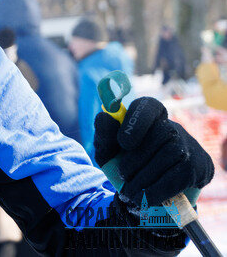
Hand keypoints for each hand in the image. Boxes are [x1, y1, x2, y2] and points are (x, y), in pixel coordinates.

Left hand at [94, 97, 213, 206]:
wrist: (149, 191)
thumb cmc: (126, 163)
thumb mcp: (109, 151)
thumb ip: (104, 134)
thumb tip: (105, 116)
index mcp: (148, 117)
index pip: (148, 105)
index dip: (137, 121)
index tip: (123, 142)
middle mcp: (173, 126)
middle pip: (162, 132)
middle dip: (137, 159)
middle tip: (122, 175)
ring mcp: (189, 146)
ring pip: (171, 154)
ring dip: (145, 177)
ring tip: (129, 191)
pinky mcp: (199, 167)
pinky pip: (179, 176)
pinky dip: (157, 190)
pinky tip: (145, 198)